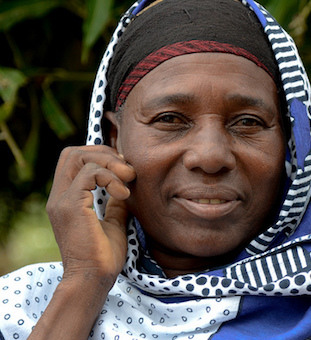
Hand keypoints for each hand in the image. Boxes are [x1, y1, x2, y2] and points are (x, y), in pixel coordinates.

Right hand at [46, 145, 135, 283]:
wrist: (93, 279)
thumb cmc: (103, 256)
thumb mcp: (113, 222)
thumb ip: (114, 202)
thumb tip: (126, 186)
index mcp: (67, 199)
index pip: (74, 160)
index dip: (101, 156)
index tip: (125, 170)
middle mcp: (59, 196)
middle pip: (72, 153)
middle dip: (104, 153)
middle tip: (127, 170)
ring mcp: (62, 200)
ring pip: (79, 157)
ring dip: (110, 162)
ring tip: (129, 179)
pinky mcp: (71, 206)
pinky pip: (89, 173)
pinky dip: (110, 177)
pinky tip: (124, 194)